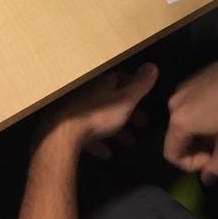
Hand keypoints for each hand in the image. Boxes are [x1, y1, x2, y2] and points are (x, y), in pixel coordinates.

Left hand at [38, 62, 158, 159]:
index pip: (121, 80)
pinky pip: (87, 134)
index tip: (147, 102)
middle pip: (112, 101)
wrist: (65, 133)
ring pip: (101, 118)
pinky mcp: (70, 127)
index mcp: (102, 83)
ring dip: (116, 129)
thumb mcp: (125, 100)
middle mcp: (89, 93)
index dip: (136, 90)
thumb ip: (139, 86)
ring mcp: (78, 110)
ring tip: (129, 142)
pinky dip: (98, 142)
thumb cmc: (99, 115)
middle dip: (129, 113)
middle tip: (142, 126)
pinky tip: (106, 153)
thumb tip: (152, 65)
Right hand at [164, 50, 217, 184]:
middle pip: (176, 137)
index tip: (213, 159)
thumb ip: (217, 165)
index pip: (172, 154)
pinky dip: (199, 115)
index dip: (191, 164)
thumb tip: (207, 180)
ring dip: (198, 132)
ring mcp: (181, 88)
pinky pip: (188, 104)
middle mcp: (173, 104)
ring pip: (183, 120)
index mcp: (179, 121)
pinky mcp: (191, 79)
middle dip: (195, 148)